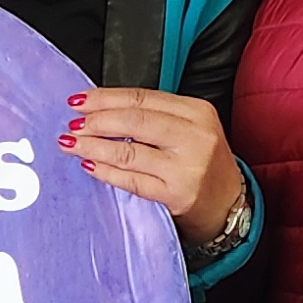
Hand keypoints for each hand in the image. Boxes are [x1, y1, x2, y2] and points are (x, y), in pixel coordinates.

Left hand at [65, 87, 239, 243]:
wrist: (230, 204)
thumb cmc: (203, 163)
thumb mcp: (190, 128)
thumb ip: (155, 116)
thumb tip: (101, 110)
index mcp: (197, 111)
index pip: (143, 98)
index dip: (106, 98)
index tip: (80, 100)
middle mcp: (195, 136)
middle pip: (135, 121)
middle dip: (97, 121)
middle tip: (72, 123)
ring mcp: (187, 167)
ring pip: (129, 152)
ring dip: (93, 146)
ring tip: (72, 143)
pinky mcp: (177, 195)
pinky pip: (133, 181)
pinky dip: (106, 172)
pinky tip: (89, 166)